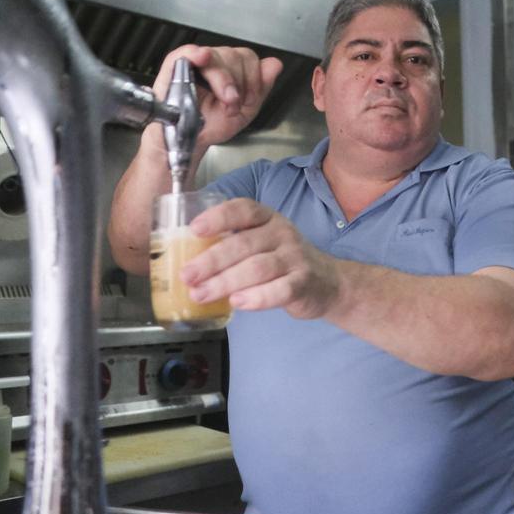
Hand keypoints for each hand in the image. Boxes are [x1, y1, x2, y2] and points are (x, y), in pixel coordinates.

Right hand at [140, 45, 282, 152]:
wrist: (191, 142)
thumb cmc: (212, 125)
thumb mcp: (246, 110)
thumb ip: (262, 86)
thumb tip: (275, 64)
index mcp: (231, 69)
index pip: (249, 58)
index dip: (253, 79)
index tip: (248, 100)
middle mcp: (215, 63)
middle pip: (236, 55)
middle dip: (240, 83)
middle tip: (233, 105)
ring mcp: (195, 63)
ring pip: (217, 55)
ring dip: (224, 80)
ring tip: (224, 101)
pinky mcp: (175, 66)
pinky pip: (187, 52)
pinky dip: (197, 53)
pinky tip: (203, 58)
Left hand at [179, 198, 340, 319]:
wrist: (328, 282)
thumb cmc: (283, 261)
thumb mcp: (262, 243)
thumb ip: (232, 245)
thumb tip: (185, 261)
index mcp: (267, 218)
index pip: (243, 210)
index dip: (218, 217)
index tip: (194, 229)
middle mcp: (282, 233)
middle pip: (243, 244)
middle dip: (211, 261)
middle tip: (187, 275)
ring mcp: (295, 258)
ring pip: (257, 268)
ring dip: (225, 282)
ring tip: (201, 294)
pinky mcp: (304, 283)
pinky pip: (279, 289)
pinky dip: (257, 297)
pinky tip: (237, 303)